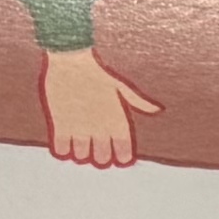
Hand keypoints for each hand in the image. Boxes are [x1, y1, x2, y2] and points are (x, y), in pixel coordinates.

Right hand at [37, 45, 155, 168]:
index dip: (119, 157)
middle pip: (102, 160)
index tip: (113, 152)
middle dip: (98, 156)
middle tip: (92, 146)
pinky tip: (62, 140)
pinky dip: (62, 149)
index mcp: (118, 123)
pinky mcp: (61, 124)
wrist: (70, 58)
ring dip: (79, 152)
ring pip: (81, 157)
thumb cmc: (96, 72)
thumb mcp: (120, 87)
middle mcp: (101, 129)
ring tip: (76, 142)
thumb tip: (157, 109)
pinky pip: (62, 150)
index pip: (124, 155)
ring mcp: (80, 128)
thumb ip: (139, 102)